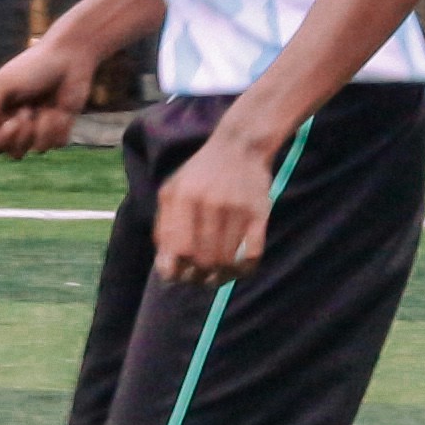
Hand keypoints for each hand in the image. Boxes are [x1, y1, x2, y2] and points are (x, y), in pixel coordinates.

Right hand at [0, 39, 90, 158]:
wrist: (68, 57)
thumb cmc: (32, 67)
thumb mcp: (2, 85)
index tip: (10, 122)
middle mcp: (17, 127)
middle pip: (13, 154)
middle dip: (21, 135)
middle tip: (27, 109)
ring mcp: (39, 130)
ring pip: (37, 149)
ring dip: (42, 126)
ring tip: (45, 105)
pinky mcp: (60, 130)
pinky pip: (57, 143)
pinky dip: (58, 126)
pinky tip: (60, 109)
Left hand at [150, 118, 285, 288]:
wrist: (240, 146)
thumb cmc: (200, 174)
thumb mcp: (173, 190)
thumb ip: (164, 226)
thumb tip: (166, 267)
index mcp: (182, 197)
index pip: (177, 250)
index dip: (176, 271)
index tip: (179, 276)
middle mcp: (209, 203)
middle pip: (203, 259)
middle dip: (199, 276)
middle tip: (200, 278)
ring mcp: (236, 209)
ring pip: (227, 261)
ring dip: (221, 276)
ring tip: (217, 276)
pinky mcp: (260, 213)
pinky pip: (252, 254)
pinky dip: (243, 269)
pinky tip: (237, 268)